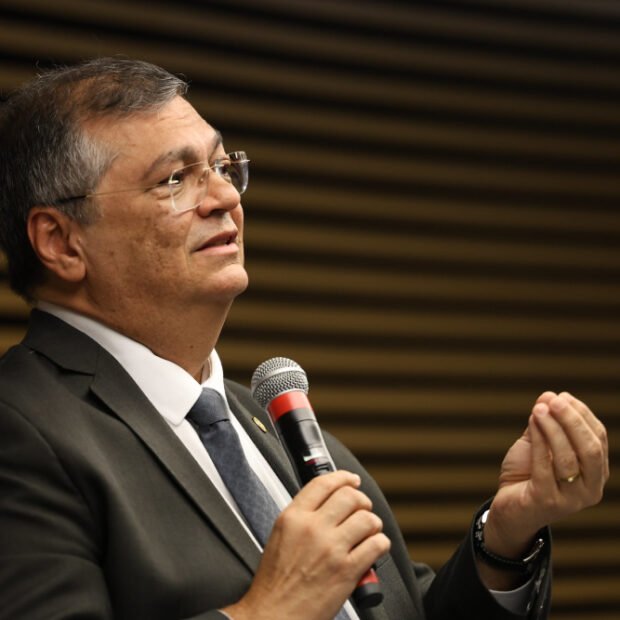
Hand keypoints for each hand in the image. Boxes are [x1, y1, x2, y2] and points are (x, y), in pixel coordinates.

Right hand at [223, 470, 389, 619]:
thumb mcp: (279, 537)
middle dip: (362, 501)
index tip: (351, 480)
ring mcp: (331, 549)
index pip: (323, 483)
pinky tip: (374, 549)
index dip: (343, 477)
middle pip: (350, 496)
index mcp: (293, 518)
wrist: (273, 616)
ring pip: (367, 518)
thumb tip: (325, 505)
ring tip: (369, 531)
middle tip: (362, 509)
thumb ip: (301, 517)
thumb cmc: (274, 584)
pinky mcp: (347, 571)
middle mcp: (313, 528)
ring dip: (373, 524)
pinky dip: (380, 544)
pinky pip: (376, 545)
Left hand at [484, 392, 608, 561]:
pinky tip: (532, 423)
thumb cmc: (528, 475)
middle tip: (554, 400)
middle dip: (572, 420)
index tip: (563, 397)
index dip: (582, 414)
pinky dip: (539, 440)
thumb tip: (548, 396)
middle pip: (589, 449)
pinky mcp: (546, 501)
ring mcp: (570, 499)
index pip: (598, 438)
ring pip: (568, 458)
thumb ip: (545, 423)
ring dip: (553, 428)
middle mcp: (590, 489)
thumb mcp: (539, 445)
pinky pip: (544, 467)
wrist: (509, 508)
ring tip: (538, 409)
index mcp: (596, 473)